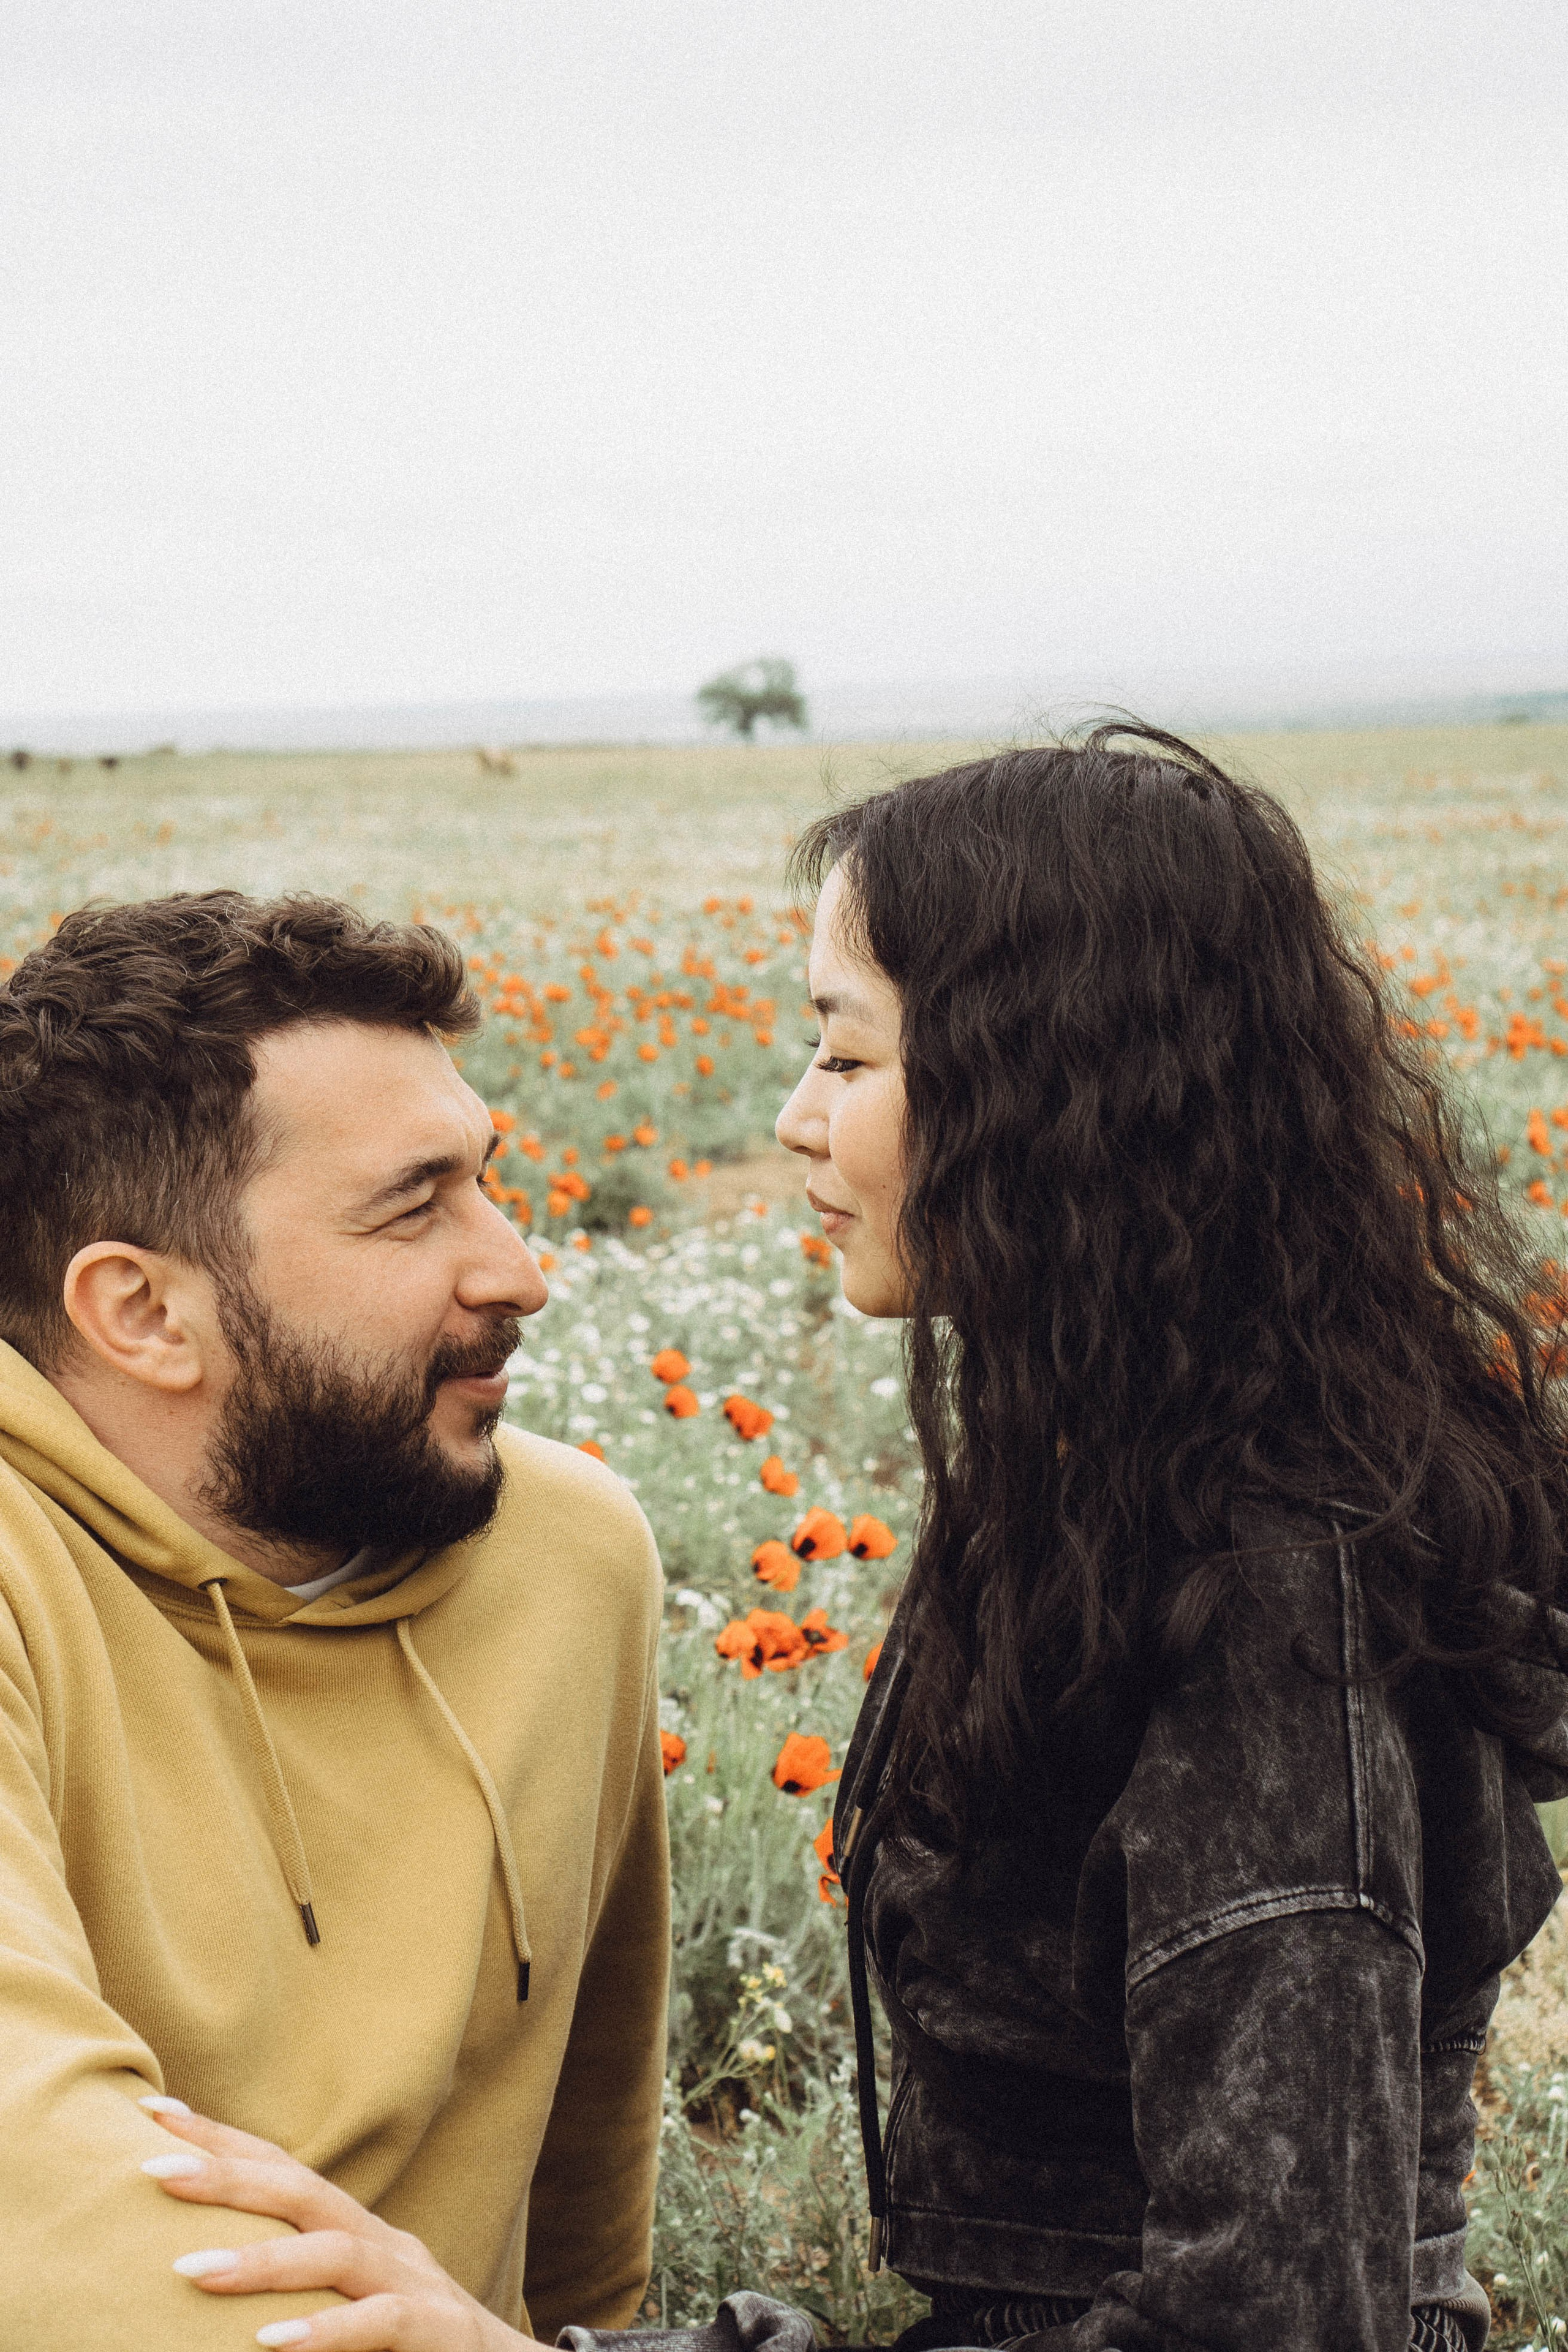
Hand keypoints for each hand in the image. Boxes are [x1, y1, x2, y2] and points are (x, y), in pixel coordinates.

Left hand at [140, 2099, 548, 2351]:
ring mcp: (410, 2280)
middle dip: (226, 2175)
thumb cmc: (408, 2344)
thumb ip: (292, 2281)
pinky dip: (326, 2329)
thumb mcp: (345, 2302)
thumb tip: (199, 2268)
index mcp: (352, 2232)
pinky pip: (378, 2322)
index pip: (282, 2170)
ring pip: (334, 2252)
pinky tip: (273, 2340)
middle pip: (302, 2190)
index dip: (222, 2138)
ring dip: (261, 2261)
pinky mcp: (433, 2327)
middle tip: (153, 2170)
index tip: (154, 2111)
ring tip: (189, 2271)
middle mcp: (380, 2242)